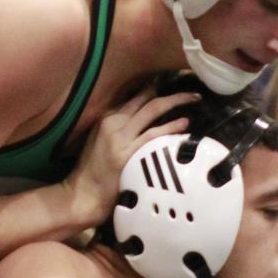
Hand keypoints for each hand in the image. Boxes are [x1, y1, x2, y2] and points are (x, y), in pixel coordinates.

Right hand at [67, 90, 197, 229]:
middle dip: (171, 92)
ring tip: (194, 98)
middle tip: (191, 91)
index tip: (173, 83)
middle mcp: (114, 122)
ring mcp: (121, 137)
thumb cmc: (95, 169)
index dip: (155, 87)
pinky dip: (170, 126)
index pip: (135, 95)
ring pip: (153, 109)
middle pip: (146, 97)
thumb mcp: (103, 139)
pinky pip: (154, 134)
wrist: (84, 193)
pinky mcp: (128, 154)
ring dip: (176, 101)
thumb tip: (145, 118)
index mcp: (108, 117)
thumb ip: (121, 127)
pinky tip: (183, 124)